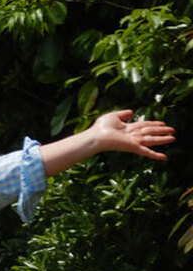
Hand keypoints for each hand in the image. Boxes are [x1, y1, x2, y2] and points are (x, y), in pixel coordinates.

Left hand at [41, 109, 175, 175]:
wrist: (96, 136)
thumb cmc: (101, 127)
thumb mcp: (113, 116)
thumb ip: (123, 114)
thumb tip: (132, 112)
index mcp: (128, 128)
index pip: (144, 125)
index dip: (154, 124)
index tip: (163, 123)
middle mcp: (132, 135)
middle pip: (150, 132)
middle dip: (161, 131)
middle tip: (173, 130)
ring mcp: (133, 142)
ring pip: (152, 140)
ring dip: (163, 139)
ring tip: (173, 138)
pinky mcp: (133, 147)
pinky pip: (146, 152)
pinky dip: (155, 155)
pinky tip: (164, 158)